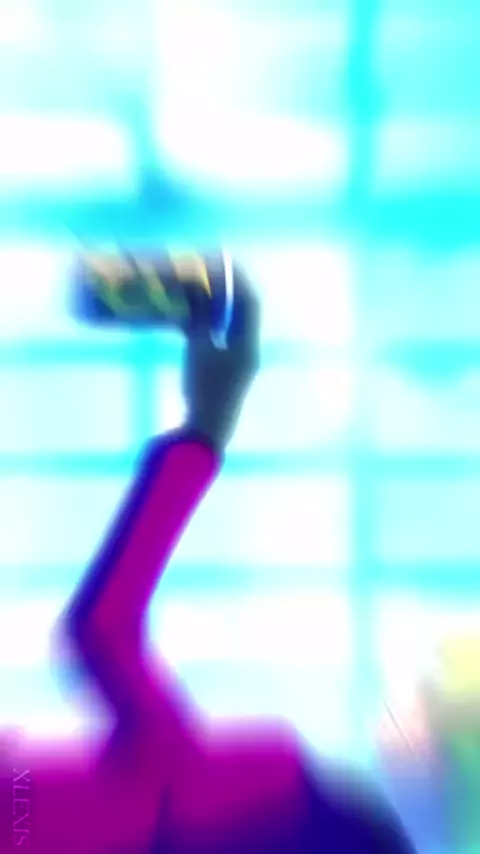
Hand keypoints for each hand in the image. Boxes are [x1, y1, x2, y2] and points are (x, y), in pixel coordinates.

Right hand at [183, 266, 259, 450]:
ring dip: (211, 307)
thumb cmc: (205, 392)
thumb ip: (198, 321)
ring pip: (226, 325)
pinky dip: (203, 325)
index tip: (221, 261)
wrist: (206, 432)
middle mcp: (246, 350)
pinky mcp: (220, 372)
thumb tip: (194, 293)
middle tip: (204, 274)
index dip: (237, 279)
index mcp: (247, 343)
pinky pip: (215, 339)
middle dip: (223, 291)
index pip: (249, 302)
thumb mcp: (199, 351)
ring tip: (192, 291)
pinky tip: (184, 319)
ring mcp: (234, 362)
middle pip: (239, 312)